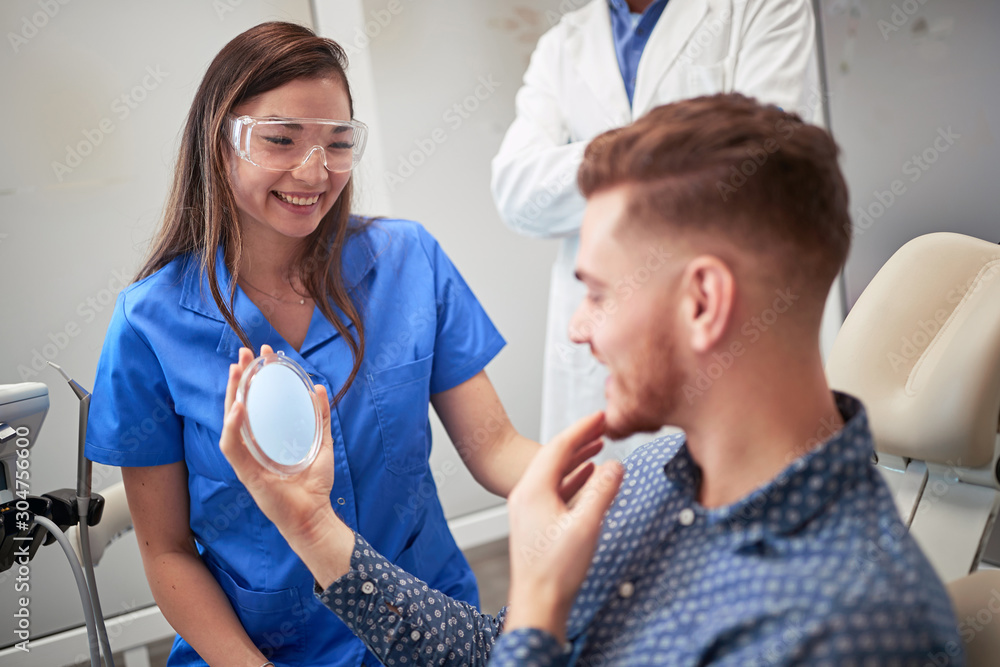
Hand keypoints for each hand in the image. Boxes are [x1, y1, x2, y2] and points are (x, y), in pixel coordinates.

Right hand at [220, 346, 337, 548]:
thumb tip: (319, 388)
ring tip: (238, 371)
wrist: (314, 516)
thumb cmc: (314, 485)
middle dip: (241, 378)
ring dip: (232, 394)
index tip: (262, 354)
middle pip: (240, 406)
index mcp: (266, 440)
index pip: (256, 403)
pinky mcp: (246, 473)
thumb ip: (320, 417)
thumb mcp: (321, 443)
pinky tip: (239, 407)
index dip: (256, 378)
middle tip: (245, 353)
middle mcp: (253, 447)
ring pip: (231, 422)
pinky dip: (233, 426)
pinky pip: (233, 446)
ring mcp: (247, 459)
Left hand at [504, 412, 623, 642]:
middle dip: (580, 438)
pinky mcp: (534, 522)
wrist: (537, 604)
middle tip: (602, 424)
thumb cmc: (556, 571)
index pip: (559, 446)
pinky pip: (554, 487)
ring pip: (554, 471)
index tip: (601, 415)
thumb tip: (616, 465)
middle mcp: (525, 494)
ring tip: (599, 444)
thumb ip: (602, 492)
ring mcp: (528, 508)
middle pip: (554, 455)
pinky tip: (587, 476)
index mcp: (533, 490)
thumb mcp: (586, 526)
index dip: (582, 428)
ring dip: (576, 457)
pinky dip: (572, 476)